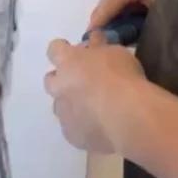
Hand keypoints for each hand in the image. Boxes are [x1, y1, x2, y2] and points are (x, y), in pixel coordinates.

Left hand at [45, 31, 147, 153]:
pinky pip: (72, 128)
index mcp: (68, 62)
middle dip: (63, 79)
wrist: (128, 117)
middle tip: (83, 80)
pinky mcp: (72, 137)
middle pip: (50, 80)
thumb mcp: (116, 52)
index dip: (63, 49)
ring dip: (71, 103)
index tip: (75, 50)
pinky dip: (81, 124)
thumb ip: (100, 47)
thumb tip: (94, 40)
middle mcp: (59, 87)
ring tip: (93, 106)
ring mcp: (64, 114)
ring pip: (60, 106)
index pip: (54, 49)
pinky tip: (99, 124)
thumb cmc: (122, 77)